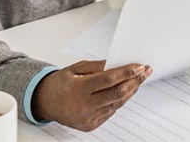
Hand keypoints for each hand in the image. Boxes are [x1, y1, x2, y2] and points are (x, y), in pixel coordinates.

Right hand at [33, 60, 150, 130]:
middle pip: (117, 93)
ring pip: (117, 104)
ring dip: (130, 91)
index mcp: (79, 89)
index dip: (127, 72)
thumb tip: (118, 63)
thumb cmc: (59, 83)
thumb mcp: (76, 68)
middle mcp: (83, 105)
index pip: (109, 79)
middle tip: (145, 72)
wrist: (44, 102)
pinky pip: (110, 112)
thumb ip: (97, 66)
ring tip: (139, 80)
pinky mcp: (90, 125)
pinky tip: (126, 91)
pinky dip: (119, 101)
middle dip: (134, 81)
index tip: (140, 66)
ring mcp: (87, 118)